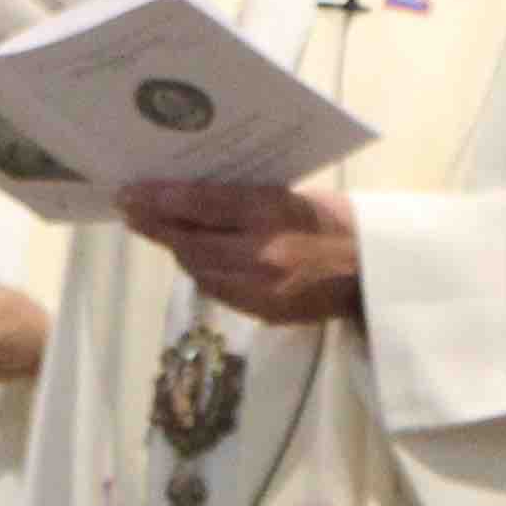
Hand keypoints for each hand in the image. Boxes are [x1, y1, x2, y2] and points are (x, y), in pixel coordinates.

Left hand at [116, 185, 362, 324]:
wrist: (375, 270)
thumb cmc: (335, 220)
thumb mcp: (292, 195)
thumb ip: (243, 199)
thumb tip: (189, 196)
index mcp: (275, 211)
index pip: (203, 203)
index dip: (161, 199)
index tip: (130, 194)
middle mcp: (263, 252)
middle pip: (192, 241)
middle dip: (158, 226)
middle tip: (132, 211)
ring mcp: (262, 288)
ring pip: (199, 269)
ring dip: (178, 250)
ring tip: (160, 230)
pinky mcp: (263, 311)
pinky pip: (218, 290)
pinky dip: (202, 272)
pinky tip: (197, 257)